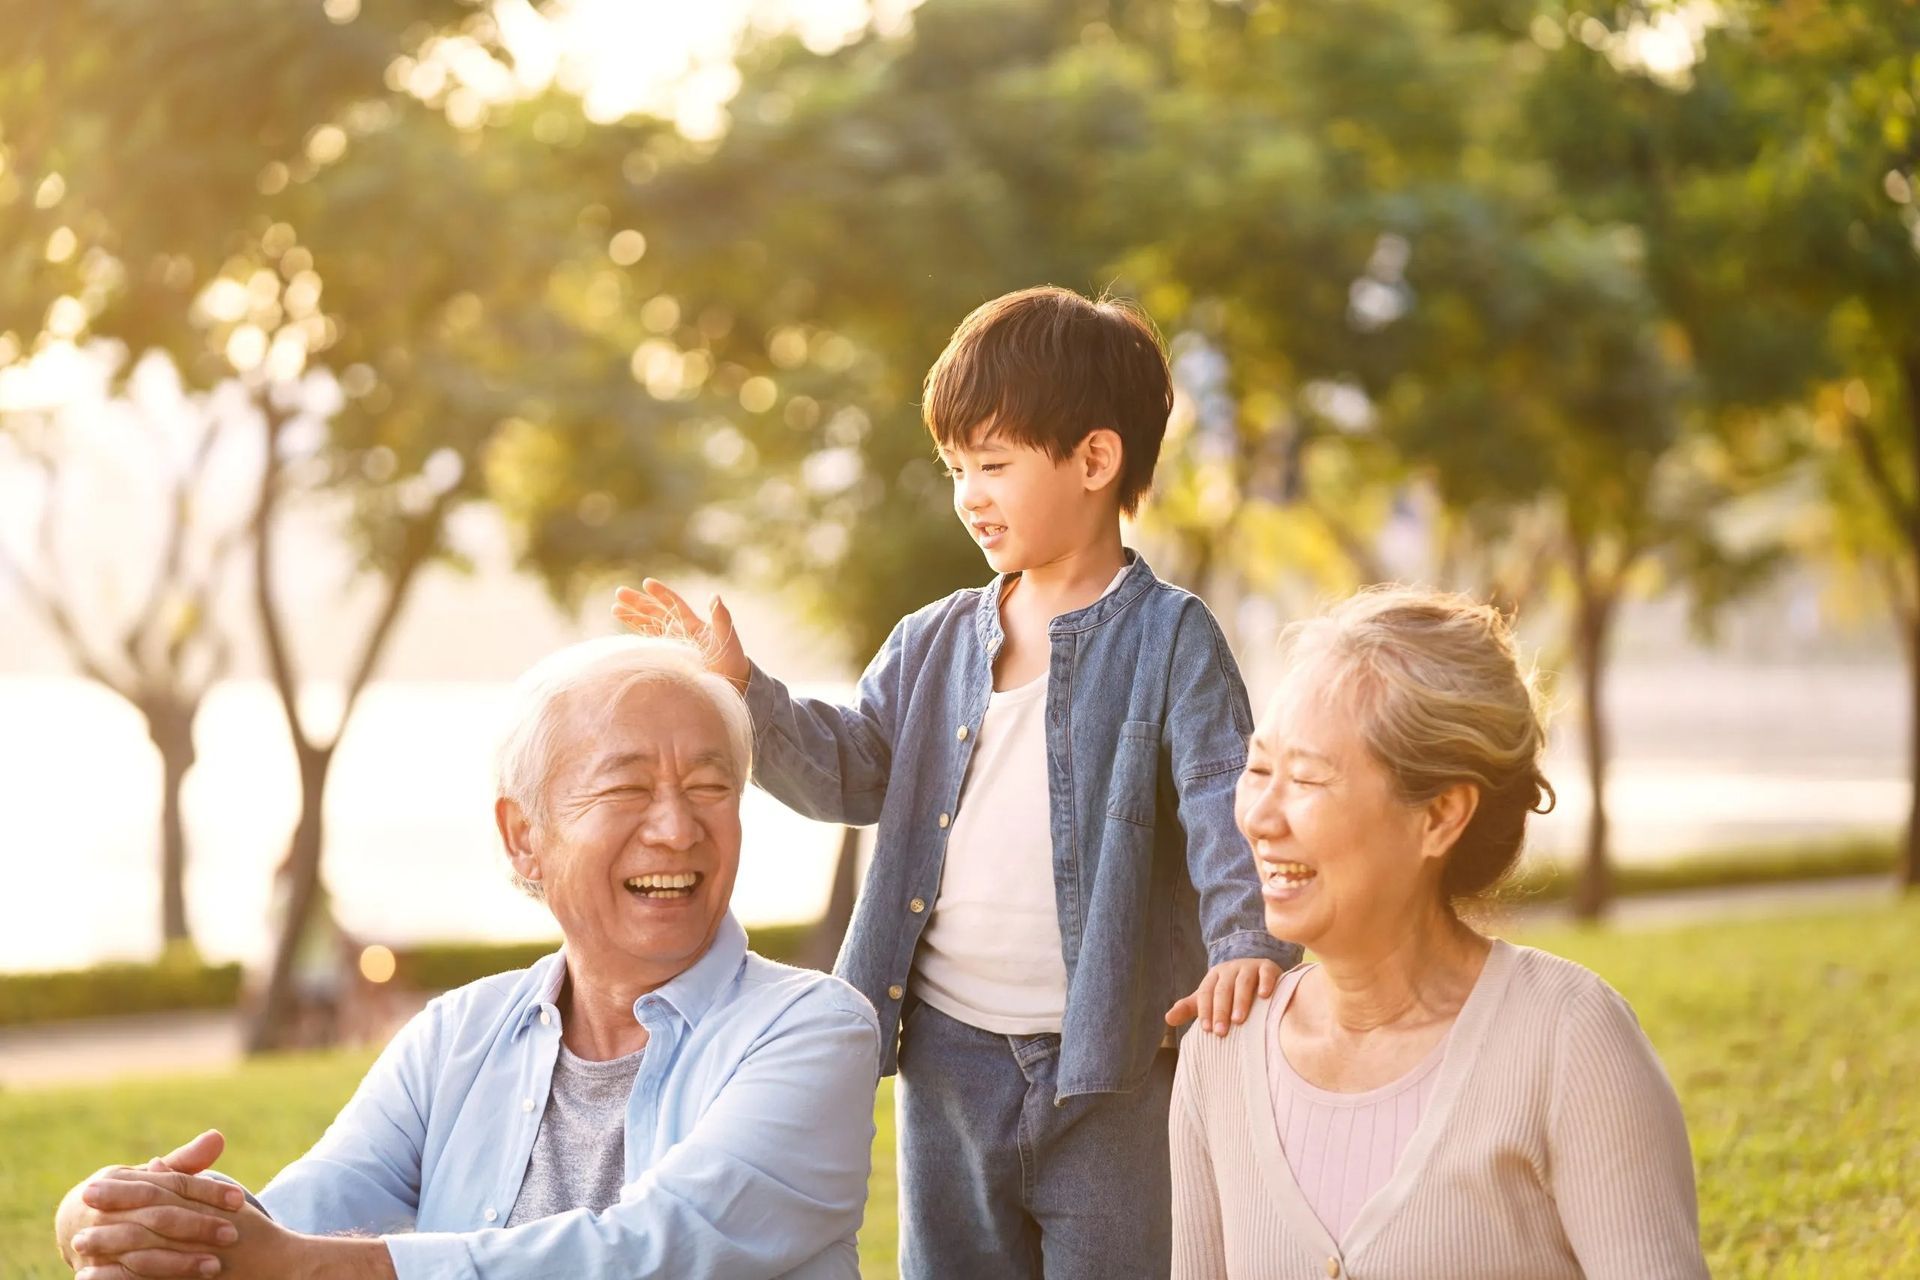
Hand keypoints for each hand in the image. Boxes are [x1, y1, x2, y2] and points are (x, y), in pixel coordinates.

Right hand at [58, 1132, 242, 1276]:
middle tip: (232, 1234)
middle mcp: (105, 1211)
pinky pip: (124, 1278)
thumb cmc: (124, 1195)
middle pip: (158, 1217)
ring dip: (179, 1261)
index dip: (206, 1190)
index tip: (238, 1199)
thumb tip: (218, 1137)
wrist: (72, 1223)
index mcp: (119, 1181)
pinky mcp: (94, 1271)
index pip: (170, 1183)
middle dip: (197, 1226)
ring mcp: (95, 1243)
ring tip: (214, 1266)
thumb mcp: (147, 1177)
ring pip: (143, 1252)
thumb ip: (183, 1163)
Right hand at [611, 579, 749, 689]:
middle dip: (638, 603)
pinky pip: (649, 647)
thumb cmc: (732, 661)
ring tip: (614, 609)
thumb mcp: (727, 638)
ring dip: (632, 619)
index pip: (673, 605)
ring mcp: (673, 647)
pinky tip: (624, 634)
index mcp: (693, 625)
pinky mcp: (668, 661)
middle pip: (655, 613)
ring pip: (648, 628)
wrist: (731, 686)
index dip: (660, 594)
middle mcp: (680, 633)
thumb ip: (721, 618)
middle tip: (619, 592)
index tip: (646, 582)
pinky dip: (637, 640)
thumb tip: (715, 596)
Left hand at [1164, 958, 1281, 1035]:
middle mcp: (1230, 969)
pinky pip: (1266, 974)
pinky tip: (1264, 996)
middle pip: (1223, 989)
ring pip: (1243, 982)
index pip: (1206, 993)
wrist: (1256, 973)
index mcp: (1213, 977)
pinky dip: (1266, 983)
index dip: (1205, 1011)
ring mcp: (1249, 967)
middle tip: (1221, 1032)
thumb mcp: (1209, 999)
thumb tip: (1167, 1019)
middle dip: (1220, 1011)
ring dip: (1240, 1001)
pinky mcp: (1268, 968)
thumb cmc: (1229, 993)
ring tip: (1239, 1020)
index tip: (1207, 1030)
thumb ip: (1189, 1008)